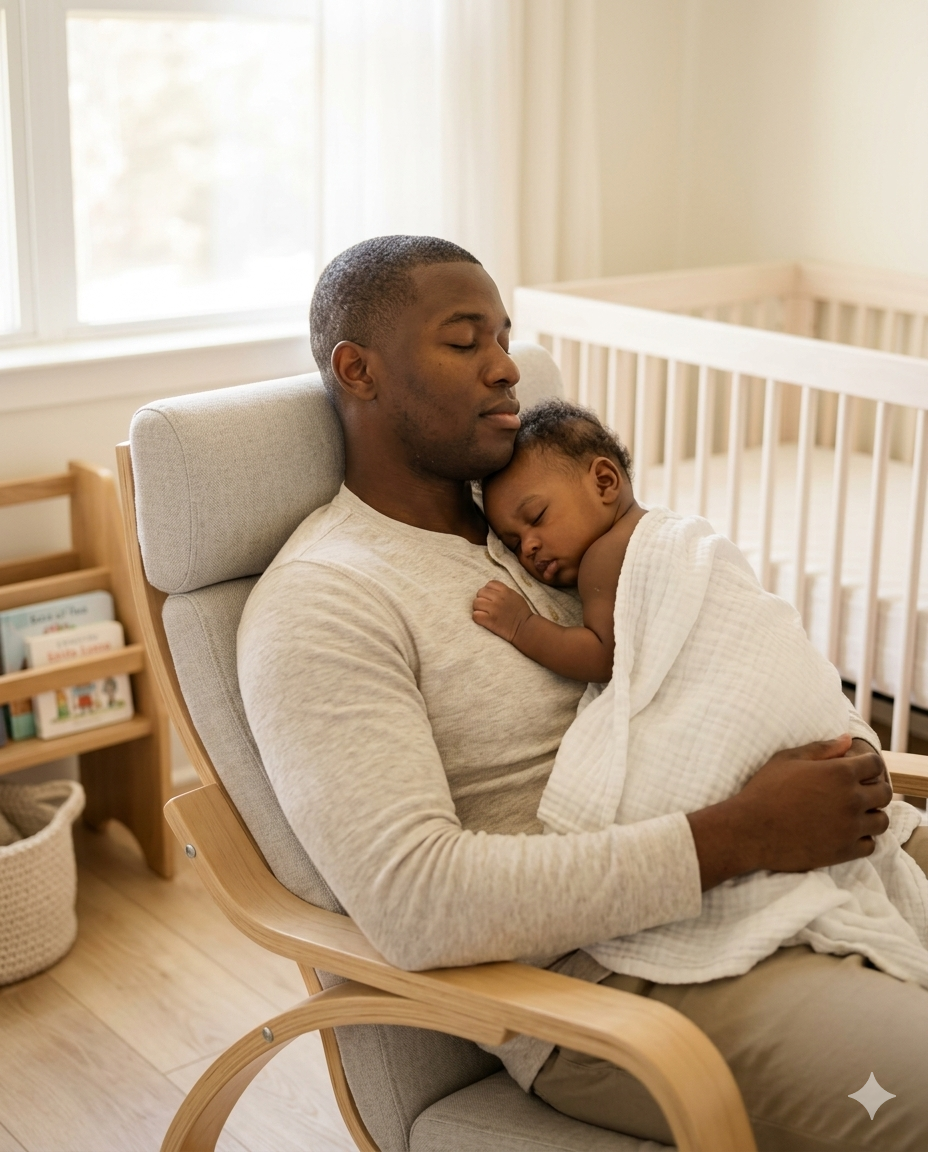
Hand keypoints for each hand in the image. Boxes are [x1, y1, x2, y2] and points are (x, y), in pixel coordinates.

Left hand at [472, 580, 532, 642]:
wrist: (525, 628)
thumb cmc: (522, 613)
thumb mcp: (516, 596)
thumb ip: (504, 591)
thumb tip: (491, 591)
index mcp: (506, 591)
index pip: (489, 584)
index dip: (488, 590)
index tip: (490, 598)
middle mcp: (499, 598)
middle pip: (480, 592)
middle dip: (482, 599)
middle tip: (486, 607)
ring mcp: (494, 609)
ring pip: (476, 603)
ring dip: (478, 608)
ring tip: (484, 613)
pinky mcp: (490, 620)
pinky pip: (475, 615)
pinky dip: (477, 617)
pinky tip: (483, 620)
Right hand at [688, 734, 893, 889]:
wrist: (749, 830)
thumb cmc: (765, 790)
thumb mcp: (788, 759)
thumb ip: (822, 748)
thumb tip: (848, 739)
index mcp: (839, 772)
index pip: (874, 764)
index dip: (866, 765)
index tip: (855, 770)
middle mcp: (851, 799)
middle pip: (884, 793)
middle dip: (873, 789)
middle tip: (855, 792)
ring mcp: (850, 827)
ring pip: (881, 821)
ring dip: (870, 815)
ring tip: (852, 814)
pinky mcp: (844, 851)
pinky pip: (870, 845)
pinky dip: (862, 838)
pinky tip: (845, 832)